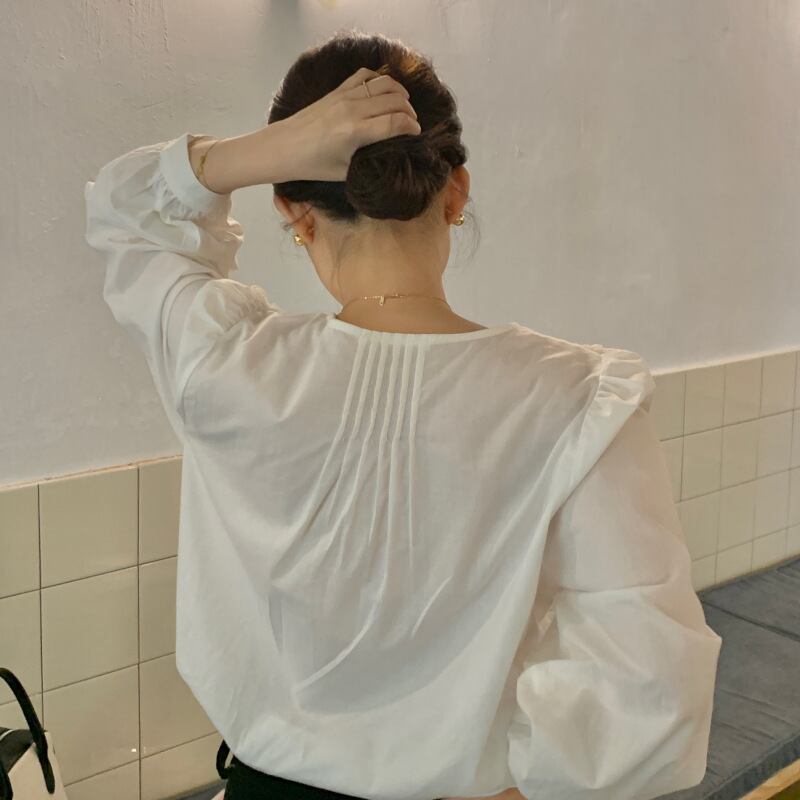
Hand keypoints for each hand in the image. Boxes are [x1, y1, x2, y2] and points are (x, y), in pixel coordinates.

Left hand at [279, 66, 421, 182]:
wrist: (283, 147)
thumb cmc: (312, 165)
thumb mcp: (345, 171)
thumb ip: (368, 160)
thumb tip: (389, 152)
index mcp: (355, 133)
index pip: (396, 122)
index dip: (412, 127)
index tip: (417, 133)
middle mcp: (352, 110)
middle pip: (395, 100)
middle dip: (409, 110)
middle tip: (412, 121)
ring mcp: (344, 96)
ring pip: (383, 83)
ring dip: (399, 92)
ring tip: (404, 104)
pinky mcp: (337, 90)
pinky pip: (365, 75)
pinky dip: (380, 79)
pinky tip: (384, 90)